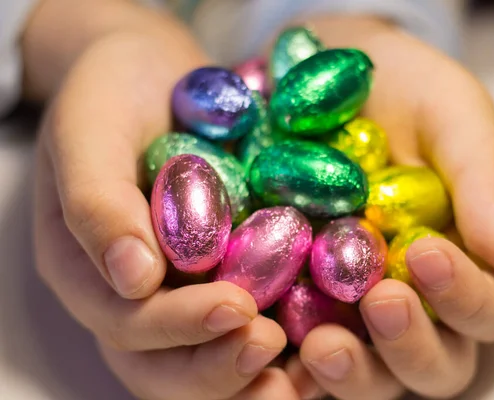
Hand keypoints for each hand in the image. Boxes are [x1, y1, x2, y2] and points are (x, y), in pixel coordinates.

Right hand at [31, 3, 295, 397]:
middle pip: (167, 366)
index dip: (178, 328)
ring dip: (256, 373)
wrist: (150, 71)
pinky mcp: (230, 268)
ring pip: (211, 355)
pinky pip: (256, 316)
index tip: (237, 306)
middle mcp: (136, 293)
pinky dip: (292, 335)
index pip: (126, 324)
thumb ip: (96, 201)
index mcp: (89, 272)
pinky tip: (332, 331)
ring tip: (310, 365)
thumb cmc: (110, 92)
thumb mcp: (88, 131)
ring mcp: (184, 285)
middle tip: (272, 345)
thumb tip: (132, 279)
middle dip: (220, 367)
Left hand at [283, 16, 493, 399]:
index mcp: (466, 261)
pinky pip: (300, 354)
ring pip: (373, 375)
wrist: (320, 73)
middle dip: (412, 345)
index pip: (486, 307)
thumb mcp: (450, 115)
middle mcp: (417, 299)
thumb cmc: (400, 89)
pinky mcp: (298, 304)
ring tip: (323, 346)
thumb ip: (485, 179)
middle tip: (383, 303)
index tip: (427, 253)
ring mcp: (354, 309)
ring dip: (353, 372)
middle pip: (435, 363)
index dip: (465, 294)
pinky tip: (272, 350)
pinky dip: (293, 367)